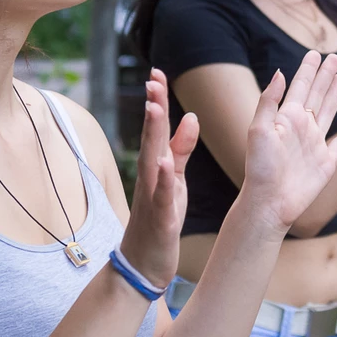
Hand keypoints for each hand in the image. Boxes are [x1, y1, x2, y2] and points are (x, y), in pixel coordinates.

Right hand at [119, 69, 197, 288]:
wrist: (144, 264)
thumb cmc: (160, 219)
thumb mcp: (174, 181)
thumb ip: (181, 150)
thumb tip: (191, 117)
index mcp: (157, 167)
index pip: (157, 129)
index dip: (158, 101)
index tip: (158, 72)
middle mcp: (150, 177)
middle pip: (151, 137)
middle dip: (153, 108)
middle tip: (153, 79)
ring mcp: (151, 197)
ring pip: (152, 161)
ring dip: (153, 135)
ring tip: (157, 108)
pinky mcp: (158, 219)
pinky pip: (159, 196)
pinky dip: (162, 179)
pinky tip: (165, 163)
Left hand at [239, 51, 336, 232]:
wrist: (269, 202)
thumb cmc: (260, 168)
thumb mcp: (258, 130)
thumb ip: (269, 101)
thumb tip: (280, 72)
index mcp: (286, 118)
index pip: (299, 87)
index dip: (308, 70)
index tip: (314, 53)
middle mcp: (302, 128)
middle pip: (317, 95)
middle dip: (325, 76)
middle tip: (334, 57)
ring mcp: (315, 145)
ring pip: (329, 112)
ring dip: (336, 95)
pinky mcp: (327, 164)